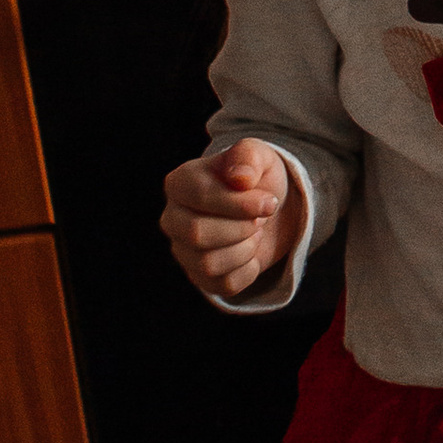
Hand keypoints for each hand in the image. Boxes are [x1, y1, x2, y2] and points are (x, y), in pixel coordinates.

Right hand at [162, 139, 305, 298]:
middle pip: (197, 234)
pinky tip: (251, 252)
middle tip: (259, 219)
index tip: (269, 202)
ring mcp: (183, 251)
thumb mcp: (259, 157)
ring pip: (209, 264)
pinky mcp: (200, 277)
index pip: (201, 198)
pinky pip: (224, 285)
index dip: (240, 204)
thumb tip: (240, 178)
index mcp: (179, 183)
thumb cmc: (257, 180)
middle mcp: (173, 218)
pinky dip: (248, 270)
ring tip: (253, 233)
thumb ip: (248, 157)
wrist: (269, 210)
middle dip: (241, 228)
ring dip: (246, 249)